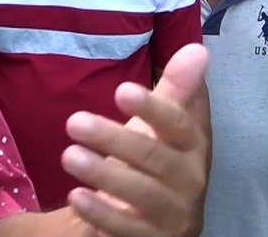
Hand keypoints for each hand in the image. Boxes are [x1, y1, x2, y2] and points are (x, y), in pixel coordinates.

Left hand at [60, 43, 209, 236]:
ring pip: (143, 194)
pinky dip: (102, 214)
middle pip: (156, 158)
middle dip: (114, 138)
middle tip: (74, 122)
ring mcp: (173, 215)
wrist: (150, 219)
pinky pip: (129, 229)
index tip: (120, 90)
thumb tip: (198, 48)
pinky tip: (76, 196)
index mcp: (194, 147)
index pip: (180, 125)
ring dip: (104, 174)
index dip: (154, 108)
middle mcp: (190, 181)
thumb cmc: (153, 161)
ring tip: (69, 155)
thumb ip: (175, 89)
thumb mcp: (161, 125)